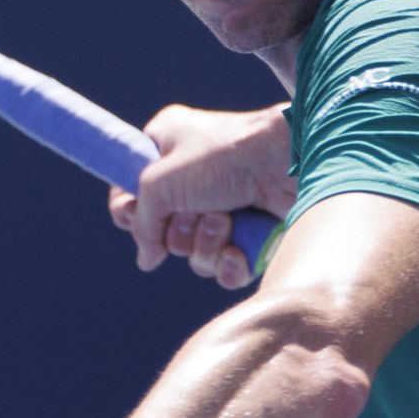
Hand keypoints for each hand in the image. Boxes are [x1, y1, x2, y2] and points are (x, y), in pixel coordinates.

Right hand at [110, 103, 295, 288]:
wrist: (290, 162)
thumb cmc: (225, 154)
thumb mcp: (161, 179)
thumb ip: (141, 221)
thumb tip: (147, 259)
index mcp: (169, 148)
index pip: (131, 190)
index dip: (128, 210)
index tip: (131, 217)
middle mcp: (194, 180)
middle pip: (163, 231)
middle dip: (178, 231)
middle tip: (195, 211)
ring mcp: (225, 208)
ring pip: (194, 254)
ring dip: (205, 244)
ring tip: (224, 220)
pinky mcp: (251, 234)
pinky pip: (224, 269)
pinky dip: (227, 265)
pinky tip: (237, 249)